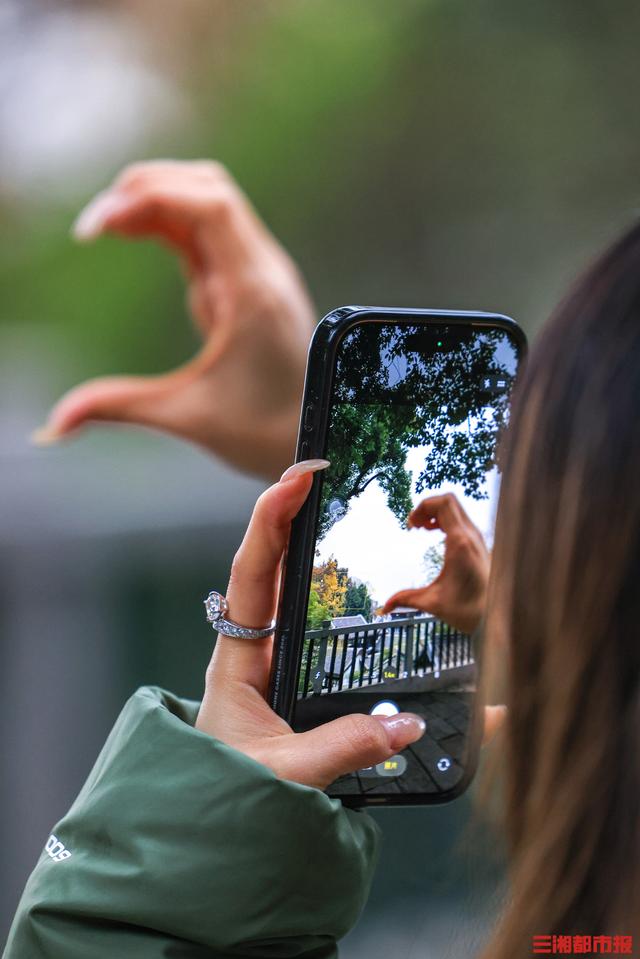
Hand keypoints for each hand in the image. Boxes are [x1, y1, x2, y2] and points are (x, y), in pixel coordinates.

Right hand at [32, 160, 315, 480]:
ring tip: (108, 230)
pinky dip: (170, 224)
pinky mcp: (248, 283)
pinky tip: (135, 235)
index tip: (98, 227)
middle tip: (94, 228)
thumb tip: (55, 424)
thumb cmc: (265, 433)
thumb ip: (121, 407)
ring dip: (158, 202)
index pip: (210, 205)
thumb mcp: (187, 416)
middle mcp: (262, 270)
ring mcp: (258, 272)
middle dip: (146, 190)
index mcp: (253, 292)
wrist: (317, 439)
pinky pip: (209, 234)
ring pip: (209, 203)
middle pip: (206, 188)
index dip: (150, 196)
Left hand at [196, 459, 426, 790]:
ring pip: (289, 592)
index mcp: (239, 660)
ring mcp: (272, 663)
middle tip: (323, 476)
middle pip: (270, 566)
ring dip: (309, 549)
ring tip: (337, 510)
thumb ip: (343, 748)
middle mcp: (253, 650)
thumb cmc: (225, 798)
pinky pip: (310, 626)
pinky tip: (351, 581)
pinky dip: (328, 596)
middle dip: (291, 516)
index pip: (252, 572)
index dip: (272, 519)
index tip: (298, 476)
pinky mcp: (292, 681)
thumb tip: (406, 724)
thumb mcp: (285, 775)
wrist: (206, 832)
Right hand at [381, 493, 489, 634]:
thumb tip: (384, 607)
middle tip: (415, 525)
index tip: (411, 526)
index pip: (442, 504)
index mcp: (459, 543)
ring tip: (424, 529)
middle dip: (427, 507)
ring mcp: (479, 538)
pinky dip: (447, 520)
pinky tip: (438, 535)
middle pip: (449, 500)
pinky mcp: (481, 544)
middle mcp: (472, 536)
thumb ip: (406, 600)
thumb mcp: (433, 603)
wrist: (497, 618)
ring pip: (457, 508)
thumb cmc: (468, 610)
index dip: (422, 507)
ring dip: (437, 513)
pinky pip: (463, 519)